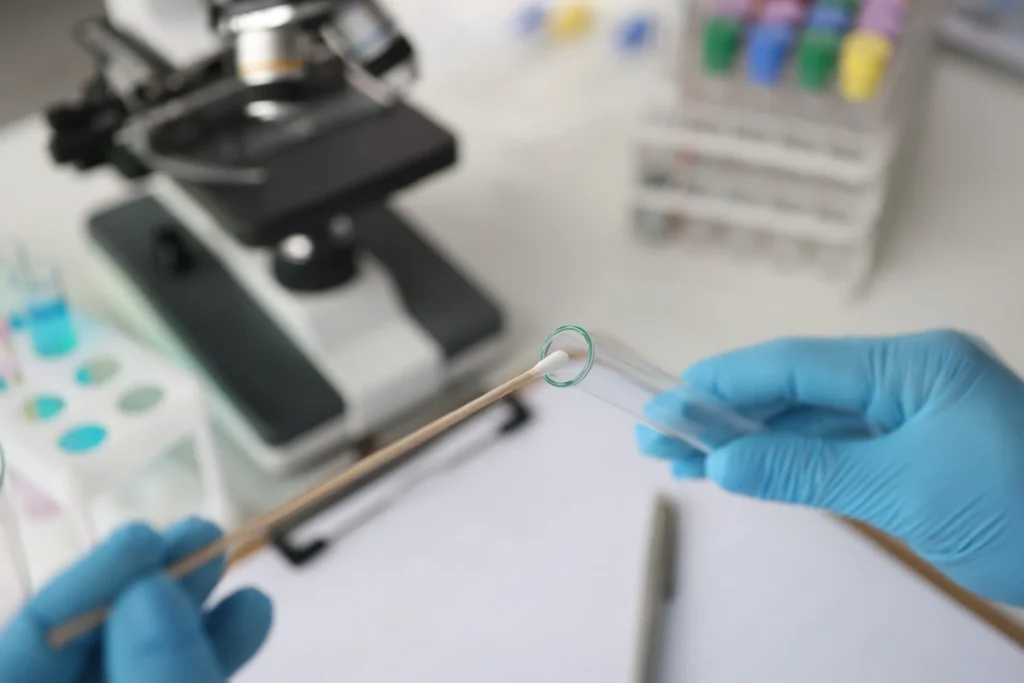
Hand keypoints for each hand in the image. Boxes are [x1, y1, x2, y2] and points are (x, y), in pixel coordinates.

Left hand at [0, 518, 272, 682]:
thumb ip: (158, 679)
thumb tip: (152, 592)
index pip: (18, 652)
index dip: (80, 589)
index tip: (143, 542)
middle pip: (75, 649)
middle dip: (139, 585)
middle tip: (192, 536)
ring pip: (130, 662)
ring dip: (182, 606)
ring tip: (223, 556)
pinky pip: (169, 682)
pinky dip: (208, 649)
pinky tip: (247, 614)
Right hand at [637, 330, 1023, 605]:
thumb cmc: (1020, 514)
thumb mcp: (903, 491)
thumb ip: (806, 471)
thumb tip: (722, 462)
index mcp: (914, 365)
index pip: (798, 365)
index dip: (727, 382)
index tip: (670, 400)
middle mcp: (909, 377)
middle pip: (798, 388)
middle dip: (727, 413)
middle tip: (661, 436)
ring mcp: (913, 412)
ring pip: (813, 420)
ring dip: (752, 440)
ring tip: (686, 459)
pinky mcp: (916, 447)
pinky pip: (839, 446)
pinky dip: (791, 460)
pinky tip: (746, 469)